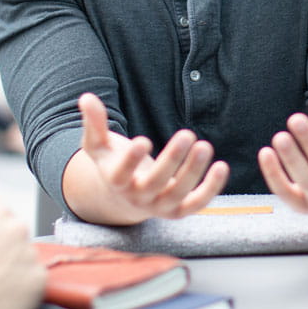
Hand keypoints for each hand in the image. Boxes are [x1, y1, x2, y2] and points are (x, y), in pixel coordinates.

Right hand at [76, 92, 228, 220]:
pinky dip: (211, 189)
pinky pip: (196, 203)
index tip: (143, 140)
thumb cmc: (112, 163)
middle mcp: (137, 197)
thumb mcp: (98, 145)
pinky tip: (221, 166)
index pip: (121, 175)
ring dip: (193, 172)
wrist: (124, 197)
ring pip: (178, 194)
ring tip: (204, 145)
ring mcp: (158, 206)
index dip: (131, 161)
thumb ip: (94, 122)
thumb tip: (86, 98)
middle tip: (187, 134)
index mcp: (116, 181)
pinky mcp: (177, 210)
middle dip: (172, 160)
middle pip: (154, 184)